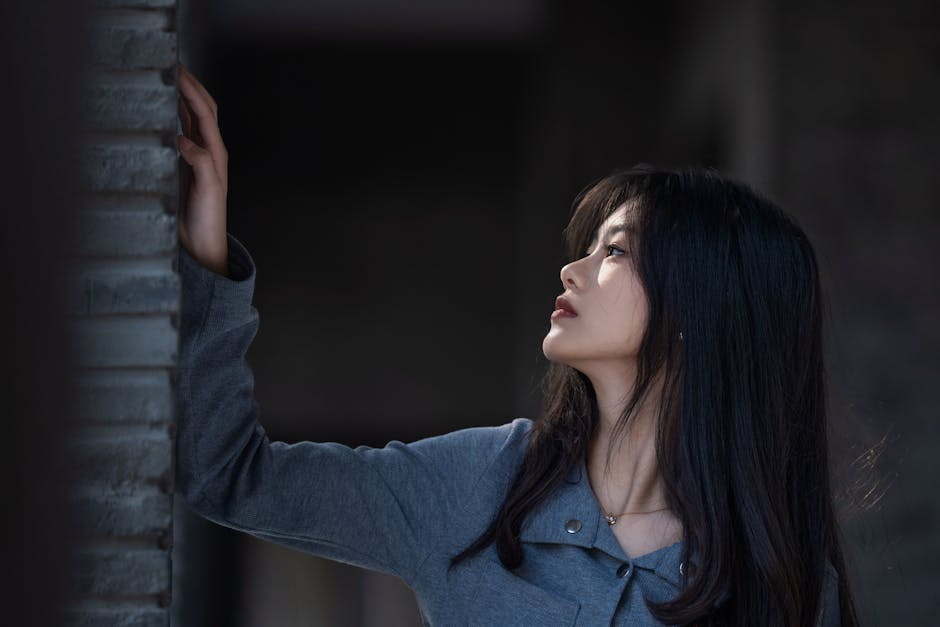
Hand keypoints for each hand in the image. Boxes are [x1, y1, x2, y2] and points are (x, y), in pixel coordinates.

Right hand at [177, 62, 228, 276]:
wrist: (202, 243)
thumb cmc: (207, 221)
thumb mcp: (207, 191)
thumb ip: (200, 164)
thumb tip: (185, 139)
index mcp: (216, 153)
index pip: (204, 113)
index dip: (192, 90)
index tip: (178, 71)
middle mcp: (208, 151)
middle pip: (202, 110)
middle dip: (190, 86)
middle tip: (173, 65)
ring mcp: (197, 157)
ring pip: (191, 118)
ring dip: (183, 97)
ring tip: (169, 77)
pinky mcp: (184, 165)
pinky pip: (180, 132)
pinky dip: (174, 115)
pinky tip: (164, 108)